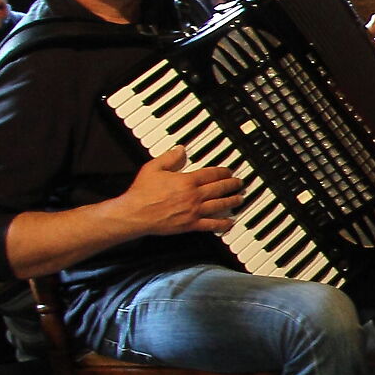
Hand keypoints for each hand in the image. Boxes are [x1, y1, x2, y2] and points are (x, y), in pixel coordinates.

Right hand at [119, 146, 240, 235]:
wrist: (135, 214)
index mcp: (187, 181)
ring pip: (220, 205)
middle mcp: (194, 196)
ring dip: (232, 201)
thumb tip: (181, 149)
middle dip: (232, 185)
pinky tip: (229, 222)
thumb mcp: (153, 168)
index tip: (229, 171)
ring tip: (239, 198)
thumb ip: (170, 157)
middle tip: (239, 183)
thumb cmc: (142, 193)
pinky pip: (211, 225)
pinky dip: (222, 224)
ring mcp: (194, 211)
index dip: (224, 172)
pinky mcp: (190, 225)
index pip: (212, 174)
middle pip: (220, 188)